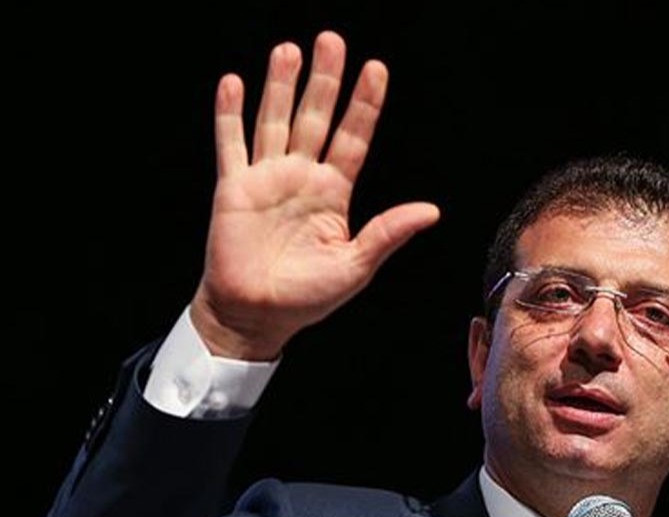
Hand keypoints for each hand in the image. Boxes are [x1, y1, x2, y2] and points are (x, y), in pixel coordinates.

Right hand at [191, 31, 439, 359]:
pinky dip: (230, 114)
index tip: (376, 70)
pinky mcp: (233, 189)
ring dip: (280, 86)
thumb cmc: (307, 297)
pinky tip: (234, 83)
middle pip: (316, 118)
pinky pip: (232, 144)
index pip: (353, 138)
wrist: (257, 316)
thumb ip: (387, 233)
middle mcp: (301, 177)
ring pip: (275, 121)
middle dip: (325, 80)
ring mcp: (267, 179)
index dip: (364, 105)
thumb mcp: (355, 266)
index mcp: (334, 193)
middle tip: (332, 40)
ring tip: (288, 50)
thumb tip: (430, 210)